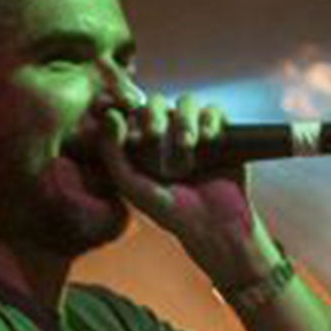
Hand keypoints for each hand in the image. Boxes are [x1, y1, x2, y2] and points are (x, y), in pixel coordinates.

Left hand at [95, 96, 274, 287]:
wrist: (214, 227)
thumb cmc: (170, 211)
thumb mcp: (133, 186)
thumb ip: (113, 154)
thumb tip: (109, 115)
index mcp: (142, 145)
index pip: (131, 113)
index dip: (128, 116)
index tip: (131, 135)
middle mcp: (167, 135)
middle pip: (157, 102)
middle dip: (154, 115)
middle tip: (154, 134)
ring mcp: (194, 132)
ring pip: (187, 103)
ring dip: (184, 120)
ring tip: (188, 144)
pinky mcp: (221, 134)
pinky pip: (214, 111)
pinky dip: (210, 120)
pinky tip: (208, 138)